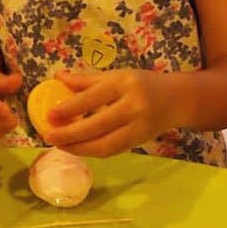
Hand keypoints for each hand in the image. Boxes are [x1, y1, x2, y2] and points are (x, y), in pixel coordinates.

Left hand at [44, 69, 179, 157]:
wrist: (178, 100)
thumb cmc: (143, 84)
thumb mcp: (117, 76)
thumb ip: (87, 80)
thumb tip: (58, 78)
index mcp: (124, 84)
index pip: (93, 98)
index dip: (70, 108)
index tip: (50, 115)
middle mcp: (133, 106)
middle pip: (97, 125)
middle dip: (70, 134)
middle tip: (48, 136)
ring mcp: (138, 127)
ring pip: (105, 144)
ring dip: (79, 148)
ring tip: (59, 145)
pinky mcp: (139, 142)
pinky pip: (112, 150)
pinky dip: (92, 151)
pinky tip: (77, 148)